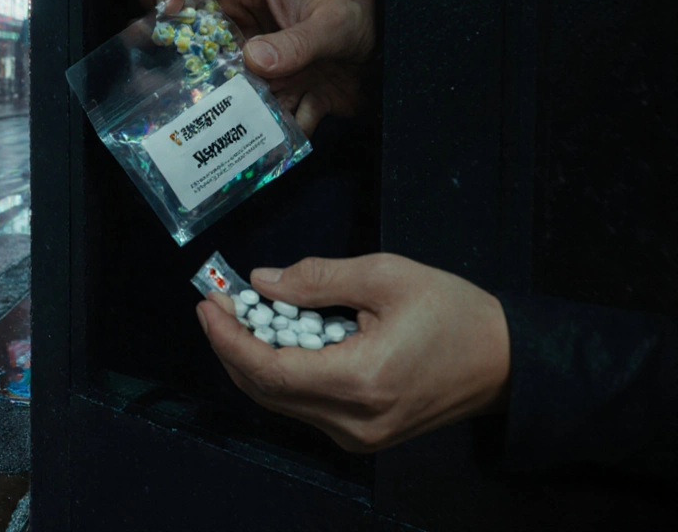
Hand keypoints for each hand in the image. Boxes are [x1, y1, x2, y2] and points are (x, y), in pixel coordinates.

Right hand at [140, 0, 376, 135]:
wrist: (391, 60)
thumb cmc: (363, 21)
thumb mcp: (333, 23)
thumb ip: (298, 41)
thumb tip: (254, 61)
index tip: (169, 12)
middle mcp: (239, 22)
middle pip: (184, 26)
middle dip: (165, 49)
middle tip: (154, 72)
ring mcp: (249, 60)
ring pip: (208, 78)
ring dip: (208, 101)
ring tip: (198, 121)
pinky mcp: (267, 94)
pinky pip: (252, 115)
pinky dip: (260, 133)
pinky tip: (272, 143)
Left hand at [195, 253, 510, 452]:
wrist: (506, 363)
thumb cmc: (455, 315)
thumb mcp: (387, 277)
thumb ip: (318, 280)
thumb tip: (262, 281)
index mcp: (359, 381)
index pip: (268, 370)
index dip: (228, 338)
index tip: (207, 305)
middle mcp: (352, 421)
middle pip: (264, 390)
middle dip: (231, 346)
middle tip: (216, 306)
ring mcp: (356, 436)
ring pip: (280, 402)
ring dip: (252, 360)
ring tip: (240, 318)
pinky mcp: (361, 436)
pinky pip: (303, 406)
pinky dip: (280, 374)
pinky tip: (276, 340)